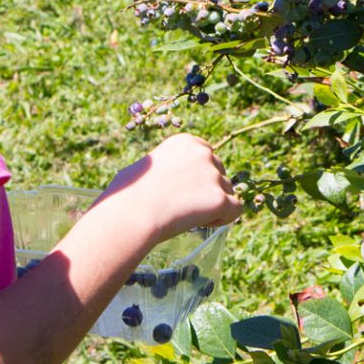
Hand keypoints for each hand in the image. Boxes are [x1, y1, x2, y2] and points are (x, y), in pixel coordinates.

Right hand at [99, 133, 242, 244]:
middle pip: (220, 174)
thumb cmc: (129, 195)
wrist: (131, 213)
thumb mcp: (148, 167)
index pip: (208, 156)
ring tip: (187, 215)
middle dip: (208, 190)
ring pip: (228, 192)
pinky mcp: (220, 198)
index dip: (200, 175)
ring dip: (214, 205)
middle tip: (184, 206)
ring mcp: (214, 175)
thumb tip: (174, 178)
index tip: (185, 189)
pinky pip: (235, 210)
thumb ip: (170, 165)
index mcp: (186, 141)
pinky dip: (223, 218)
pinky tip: (202, 222)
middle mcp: (204, 153)